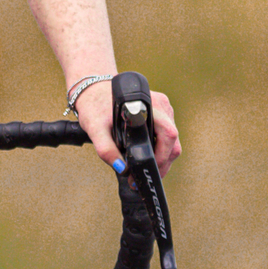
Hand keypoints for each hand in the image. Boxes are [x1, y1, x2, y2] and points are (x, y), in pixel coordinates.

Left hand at [67, 78, 181, 173]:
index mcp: (148, 105)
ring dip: (162, 158)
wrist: (94, 90)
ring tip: (145, 170)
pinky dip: (160, 150)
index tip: (149, 170)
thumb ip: (106, 149)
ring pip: (172, 141)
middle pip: (173, 141)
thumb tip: (121, 168)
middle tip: (144, 177)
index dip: (162, 156)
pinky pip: (167, 136)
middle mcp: (161, 106)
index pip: (168, 134)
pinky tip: (148, 157)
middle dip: (162, 163)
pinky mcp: (161, 114)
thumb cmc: (95, 105)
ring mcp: (163, 109)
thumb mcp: (95, 129)